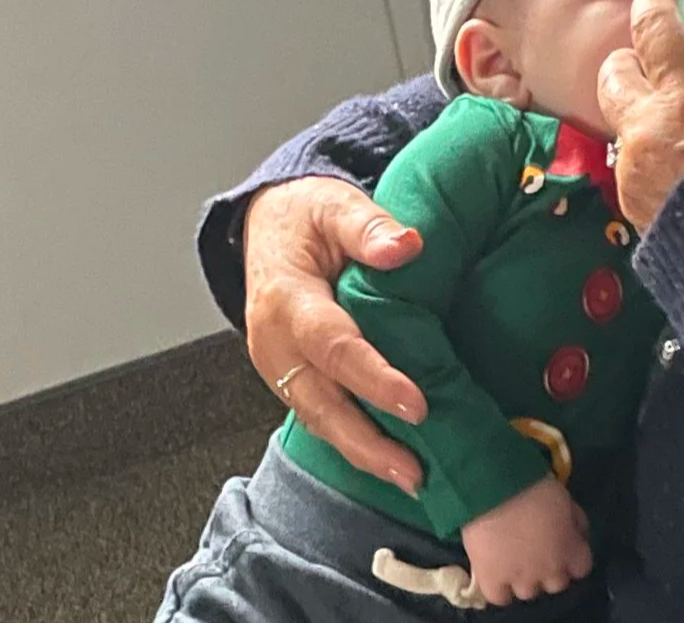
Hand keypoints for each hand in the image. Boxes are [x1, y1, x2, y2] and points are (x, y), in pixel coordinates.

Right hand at [241, 176, 428, 494]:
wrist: (266, 226)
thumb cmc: (305, 216)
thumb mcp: (334, 204)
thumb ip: (368, 226)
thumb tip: (406, 246)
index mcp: (286, 297)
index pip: (333, 346)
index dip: (374, 379)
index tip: (417, 404)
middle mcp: (275, 342)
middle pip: (320, 402)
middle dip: (367, 442)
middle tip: (414, 472)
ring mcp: (278, 367)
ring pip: (319, 419)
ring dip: (363, 453)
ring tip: (411, 479)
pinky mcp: (290, 380)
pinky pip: (321, 416)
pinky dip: (354, 442)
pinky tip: (388, 461)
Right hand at [459, 474, 593, 604]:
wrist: (493, 487)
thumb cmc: (533, 484)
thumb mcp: (565, 498)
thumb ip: (573, 521)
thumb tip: (574, 531)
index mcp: (571, 550)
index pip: (581, 568)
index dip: (571, 556)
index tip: (562, 545)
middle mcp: (550, 571)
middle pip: (556, 583)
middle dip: (549, 568)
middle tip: (536, 550)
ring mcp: (521, 579)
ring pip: (529, 591)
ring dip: (524, 578)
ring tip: (512, 559)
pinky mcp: (492, 581)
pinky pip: (499, 596)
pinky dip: (498, 588)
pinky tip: (495, 573)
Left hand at [596, 0, 683, 227]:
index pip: (654, 31)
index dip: (655, 5)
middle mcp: (646, 134)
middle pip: (613, 75)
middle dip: (630, 61)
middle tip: (655, 59)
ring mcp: (635, 179)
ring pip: (619, 128)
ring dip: (638, 115)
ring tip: (674, 119)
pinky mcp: (638, 218)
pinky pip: (632, 173)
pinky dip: (648, 159)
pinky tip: (680, 168)